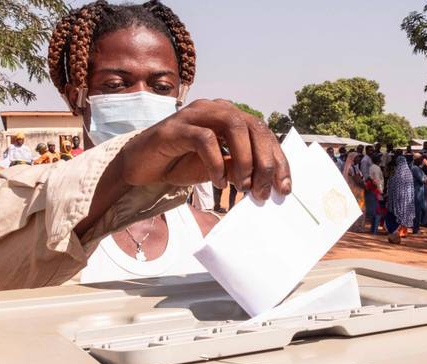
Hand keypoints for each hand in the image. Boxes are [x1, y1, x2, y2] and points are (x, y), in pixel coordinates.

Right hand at [119, 99, 290, 199]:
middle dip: (265, 162)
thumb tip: (267, 182)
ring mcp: (195, 114)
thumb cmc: (182, 163)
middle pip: (253, 126)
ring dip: (245, 159)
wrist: (143, 166)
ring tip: (243, 186)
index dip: (278, 160)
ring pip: (233, 125)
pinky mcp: (176, 127)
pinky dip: (217, 163)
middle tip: (263, 191)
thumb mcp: (220, 170)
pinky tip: (219, 183)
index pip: (264, 133)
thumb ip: (241, 170)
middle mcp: (216, 109)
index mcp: (230, 117)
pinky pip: (205, 139)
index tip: (284, 188)